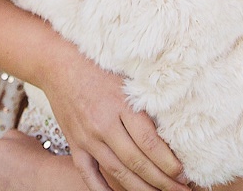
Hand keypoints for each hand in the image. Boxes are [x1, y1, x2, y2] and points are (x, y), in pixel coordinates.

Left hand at [0, 130, 85, 190]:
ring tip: (14, 177)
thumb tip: (5, 139)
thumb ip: (8, 136)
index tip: (7, 154)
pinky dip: (0, 188)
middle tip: (12, 166)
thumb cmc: (36, 161)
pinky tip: (13, 185)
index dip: (0, 150)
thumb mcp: (23, 137)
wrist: (45, 181)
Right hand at [41, 48, 189, 190]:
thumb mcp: (126, 79)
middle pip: (137, 162)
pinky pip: (89, 174)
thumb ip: (144, 104)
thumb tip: (171, 133)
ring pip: (117, 172)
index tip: (184, 174)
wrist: (58, 64)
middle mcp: (104, 124)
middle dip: (163, 182)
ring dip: (141, 189)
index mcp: (121, 104)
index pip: (150, 143)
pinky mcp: (74, 143)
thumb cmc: (98, 67)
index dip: (169, 163)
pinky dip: (102, 190)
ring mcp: (87, 137)